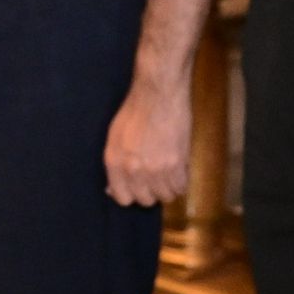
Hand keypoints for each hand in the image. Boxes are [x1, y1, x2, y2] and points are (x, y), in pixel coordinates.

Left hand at [103, 77, 191, 208]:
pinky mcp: (177, 163)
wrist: (159, 93)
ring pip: (166, 196)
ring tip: (169, 174)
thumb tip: (113, 190)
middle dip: (150, 192)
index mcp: (115, 163)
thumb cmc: (135, 111)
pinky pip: (181, 188)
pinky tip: (179, 171)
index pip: (122, 198)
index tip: (138, 187)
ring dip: (167, 188)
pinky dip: (181, 183)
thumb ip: (115, 165)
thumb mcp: (115, 137)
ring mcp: (156, 169)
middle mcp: (134, 170)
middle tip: (155, 178)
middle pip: (145, 200)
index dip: (131, 194)